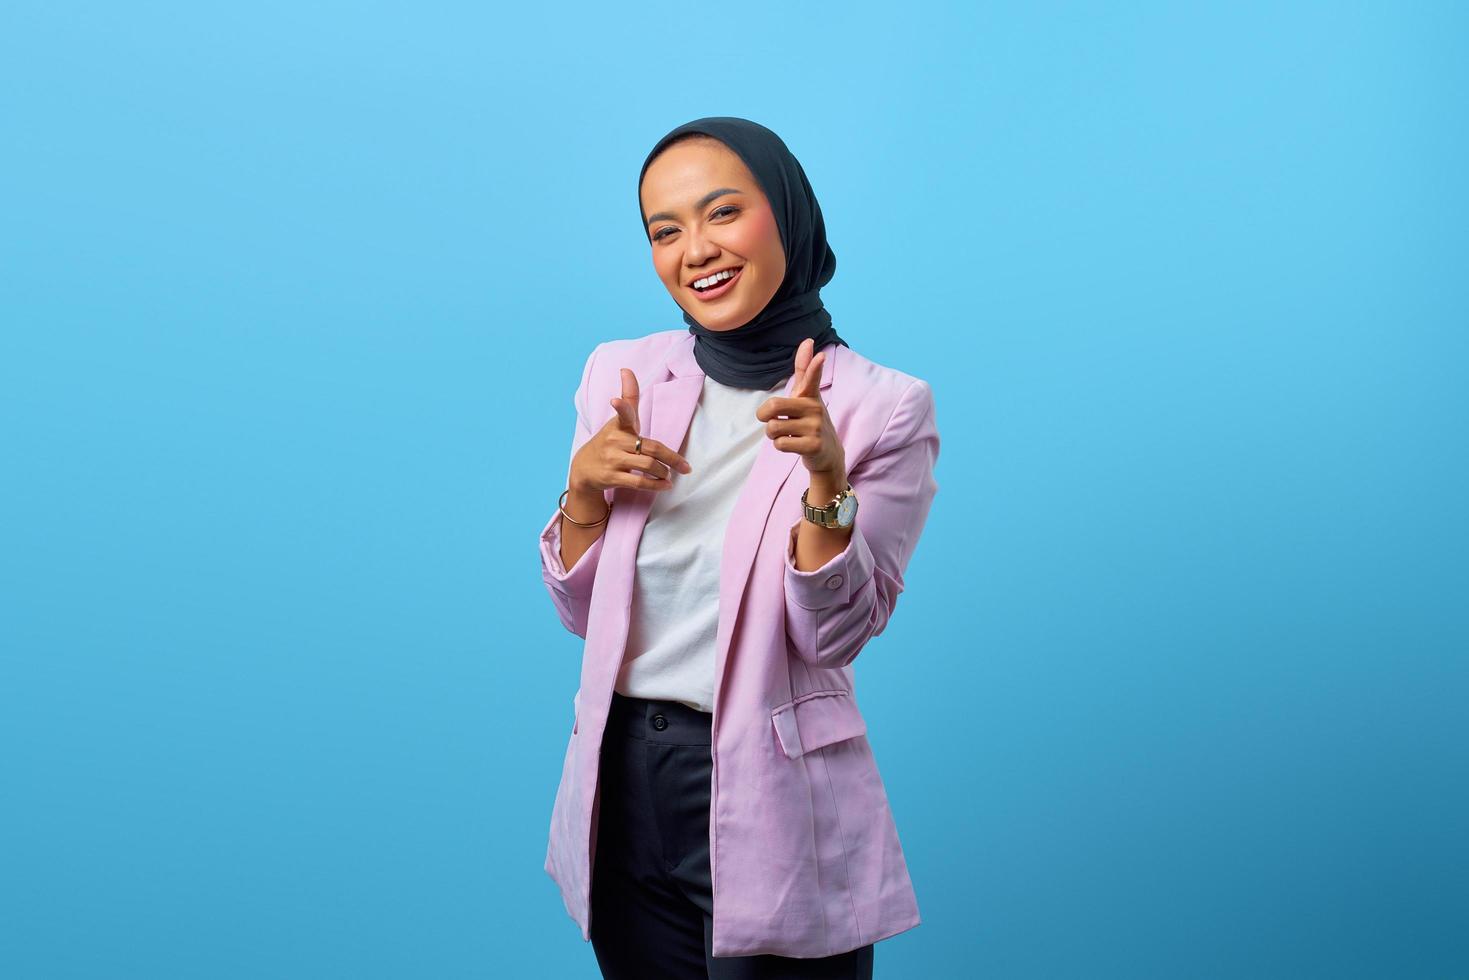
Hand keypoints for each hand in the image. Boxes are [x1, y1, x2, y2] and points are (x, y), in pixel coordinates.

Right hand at [569, 368, 692, 493]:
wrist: (583, 469)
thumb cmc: (609, 441)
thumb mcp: (618, 421)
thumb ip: (628, 397)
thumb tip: (627, 369)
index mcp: (619, 425)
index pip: (622, 413)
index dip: (620, 405)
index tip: (614, 400)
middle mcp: (614, 440)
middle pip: (651, 447)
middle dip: (672, 459)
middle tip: (686, 467)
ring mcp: (612, 459)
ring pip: (647, 466)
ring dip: (663, 472)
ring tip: (669, 475)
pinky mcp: (611, 477)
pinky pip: (639, 482)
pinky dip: (655, 485)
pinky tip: (665, 485)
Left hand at [756, 338, 845, 477]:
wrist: (827, 454)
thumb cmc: (810, 421)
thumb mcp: (807, 396)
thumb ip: (804, 370)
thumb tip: (808, 340)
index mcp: (810, 395)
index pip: (811, 377)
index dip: (814, 366)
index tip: (820, 356)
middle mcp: (815, 408)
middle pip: (772, 406)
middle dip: (764, 417)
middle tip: (774, 421)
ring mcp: (815, 427)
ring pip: (772, 428)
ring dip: (773, 434)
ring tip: (788, 434)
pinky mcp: (813, 446)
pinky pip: (779, 444)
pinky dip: (780, 446)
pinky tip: (793, 445)